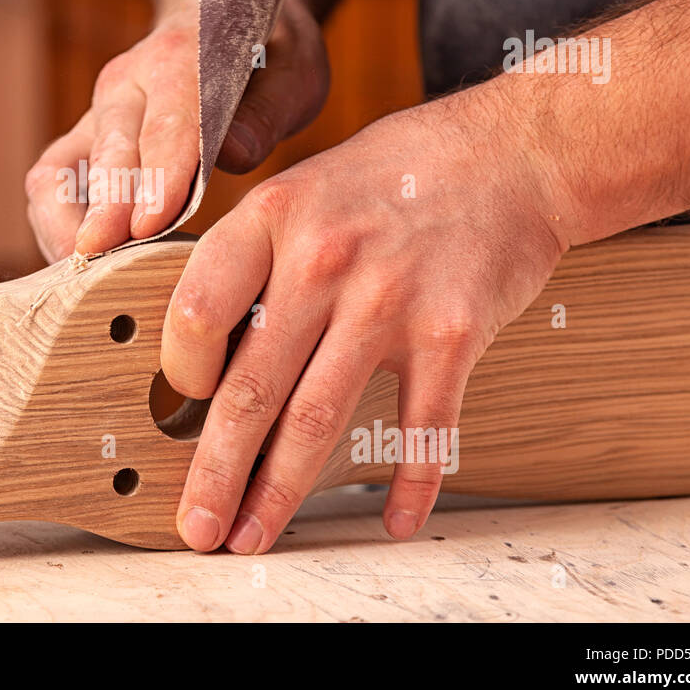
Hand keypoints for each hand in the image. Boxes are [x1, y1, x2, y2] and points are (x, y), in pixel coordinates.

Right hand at [24, 0, 329, 261]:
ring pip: (57, 174)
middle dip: (107, 214)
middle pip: (108, 154)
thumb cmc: (265, 56)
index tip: (151, 225)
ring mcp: (95, 115)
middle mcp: (125, 84)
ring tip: (92, 282)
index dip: (159, 176)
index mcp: (181, 57)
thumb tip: (236, 154)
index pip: (169, 123)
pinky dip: (54, 229)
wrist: (220, 17)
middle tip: (111, 270)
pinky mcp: (79, 142)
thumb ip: (268, 112)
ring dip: (68, 229)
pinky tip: (84, 270)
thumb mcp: (295, 71)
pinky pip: (47, 188)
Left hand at [163, 89, 568, 552]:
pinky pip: (420, 426)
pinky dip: (408, 481)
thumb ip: (254, 259)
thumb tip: (203, 347)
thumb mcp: (303, 188)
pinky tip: (394, 520)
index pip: (196, 311)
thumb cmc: (394, 175)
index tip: (184, 403)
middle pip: (251, 387)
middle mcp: (323, 260)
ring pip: (317, 419)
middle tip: (197, 525)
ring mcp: (388, 300)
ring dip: (280, 492)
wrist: (510, 153)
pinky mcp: (452, 333)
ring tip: (253, 535)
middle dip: (215, 471)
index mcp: (273, 219)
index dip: (179, 371)